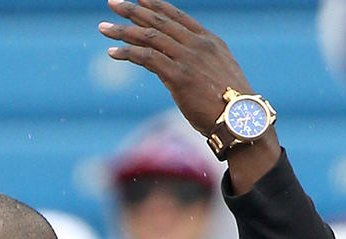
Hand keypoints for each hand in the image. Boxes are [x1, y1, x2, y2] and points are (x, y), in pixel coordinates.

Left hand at [99, 0, 279, 190]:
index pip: (177, 16)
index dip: (155, 5)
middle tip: (113, 2)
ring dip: (123, 31)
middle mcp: (199, 44)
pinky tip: (113, 52)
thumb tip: (171, 68)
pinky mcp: (179, 76)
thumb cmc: (231, 105)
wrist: (242, 120)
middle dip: (133, 10)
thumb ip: (196, 65)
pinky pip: (147, 58)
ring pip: (149, 36)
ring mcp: (189, 58)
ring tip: (104, 27)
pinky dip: (128, 53)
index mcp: (210, 41)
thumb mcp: (216, 75)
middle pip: (159, 20)